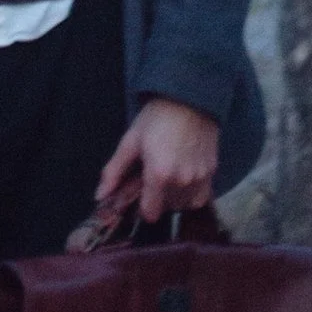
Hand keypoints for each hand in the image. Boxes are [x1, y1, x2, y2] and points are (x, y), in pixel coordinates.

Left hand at [96, 97, 219, 225]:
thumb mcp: (130, 142)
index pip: (150, 213)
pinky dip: (192, 193)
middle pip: (168, 209)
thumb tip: (100, 196)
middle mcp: (182, 181)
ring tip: (170, 178)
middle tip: (154, 179)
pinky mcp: (212, 171)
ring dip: (176, 198)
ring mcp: (200, 178)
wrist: (189, 98)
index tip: (140, 194)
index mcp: (159, 175)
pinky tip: (185, 177)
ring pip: (185, 205)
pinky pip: (202, 196)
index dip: (142, 207)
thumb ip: (114, 172)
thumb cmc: (156, 118)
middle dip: (159, 199)